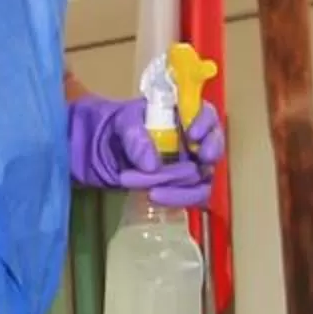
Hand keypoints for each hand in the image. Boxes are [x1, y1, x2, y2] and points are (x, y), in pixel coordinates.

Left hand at [69, 96, 226, 208]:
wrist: (98, 149)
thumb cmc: (116, 126)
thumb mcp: (122, 122)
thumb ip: (135, 136)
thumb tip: (152, 165)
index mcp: (182, 115)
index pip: (207, 115)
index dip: (206, 124)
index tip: (192, 135)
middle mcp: (192, 140)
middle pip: (214, 148)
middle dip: (207, 158)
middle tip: (194, 167)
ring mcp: (188, 165)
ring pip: (204, 179)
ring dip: (185, 187)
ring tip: (154, 191)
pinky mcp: (180, 186)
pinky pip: (189, 196)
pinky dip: (176, 199)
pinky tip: (153, 196)